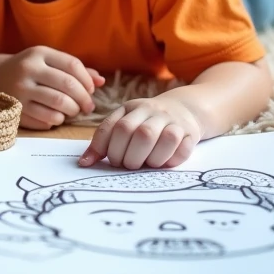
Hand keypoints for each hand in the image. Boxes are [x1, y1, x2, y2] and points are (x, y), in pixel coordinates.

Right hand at [0, 46, 104, 129]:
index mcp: (38, 54)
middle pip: (68, 85)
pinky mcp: (17, 110)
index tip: (91, 90)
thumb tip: (101, 81)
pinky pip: (47, 119)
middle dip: (84, 99)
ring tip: (73, 111)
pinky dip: (57, 120)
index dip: (87, 80)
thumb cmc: (30, 71)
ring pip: (59, 104)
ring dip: (73, 111)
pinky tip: (56, 116)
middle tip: (88, 106)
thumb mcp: (48, 62)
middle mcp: (27, 70)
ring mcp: (20, 90)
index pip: (72, 65)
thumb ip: (75, 70)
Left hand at [80, 96, 201, 169]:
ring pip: (159, 138)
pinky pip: (180, 147)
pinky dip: (170, 159)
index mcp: (130, 108)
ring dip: (150, 158)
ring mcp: (171, 120)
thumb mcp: (125, 123)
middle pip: (135, 133)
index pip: (112, 127)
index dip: (103, 148)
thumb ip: (105, 141)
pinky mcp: (189, 132)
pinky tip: (164, 162)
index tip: (100, 163)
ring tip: (146, 164)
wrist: (184, 108)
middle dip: (127, 156)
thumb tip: (84, 163)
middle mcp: (151, 111)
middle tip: (126, 165)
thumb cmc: (147, 122)